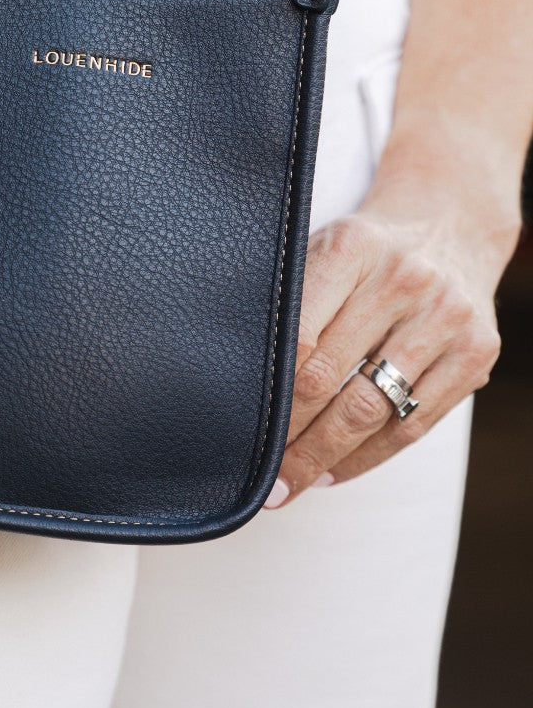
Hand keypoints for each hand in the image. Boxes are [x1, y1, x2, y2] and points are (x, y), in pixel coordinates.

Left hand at [264, 188, 508, 507]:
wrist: (449, 223)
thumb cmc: (365, 249)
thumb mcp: (321, 248)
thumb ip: (286, 298)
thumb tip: (231, 373)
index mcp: (353, 248)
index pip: (298, 336)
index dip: (269, 394)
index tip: (241, 432)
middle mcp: (405, 280)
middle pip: (332, 380)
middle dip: (290, 438)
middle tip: (261, 477)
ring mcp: (446, 318)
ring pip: (374, 410)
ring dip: (326, 457)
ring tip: (292, 484)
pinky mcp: (476, 353)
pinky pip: (415, 424)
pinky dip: (369, 457)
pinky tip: (335, 471)